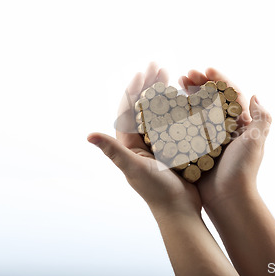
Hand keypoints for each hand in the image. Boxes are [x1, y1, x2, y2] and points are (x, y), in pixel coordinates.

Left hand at [88, 63, 201, 215]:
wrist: (180, 209)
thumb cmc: (157, 192)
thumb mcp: (134, 169)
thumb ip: (113, 150)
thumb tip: (88, 134)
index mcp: (129, 143)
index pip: (128, 109)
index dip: (134, 89)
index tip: (143, 71)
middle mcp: (142, 141)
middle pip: (144, 106)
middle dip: (150, 84)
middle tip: (159, 65)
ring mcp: (159, 143)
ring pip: (160, 111)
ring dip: (164, 92)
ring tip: (171, 75)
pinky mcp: (174, 147)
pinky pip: (174, 122)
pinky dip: (178, 107)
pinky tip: (186, 97)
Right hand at [178, 68, 271, 208]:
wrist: (228, 199)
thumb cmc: (242, 170)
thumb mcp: (255, 142)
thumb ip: (261, 118)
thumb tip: (256, 96)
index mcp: (242, 124)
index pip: (230, 94)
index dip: (219, 79)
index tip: (206, 69)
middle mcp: (226, 128)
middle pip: (213, 98)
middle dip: (200, 83)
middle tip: (185, 75)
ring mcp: (211, 136)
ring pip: (199, 109)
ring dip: (189, 94)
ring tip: (177, 83)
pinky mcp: (197, 146)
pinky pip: (188, 125)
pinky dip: (180, 113)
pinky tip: (170, 105)